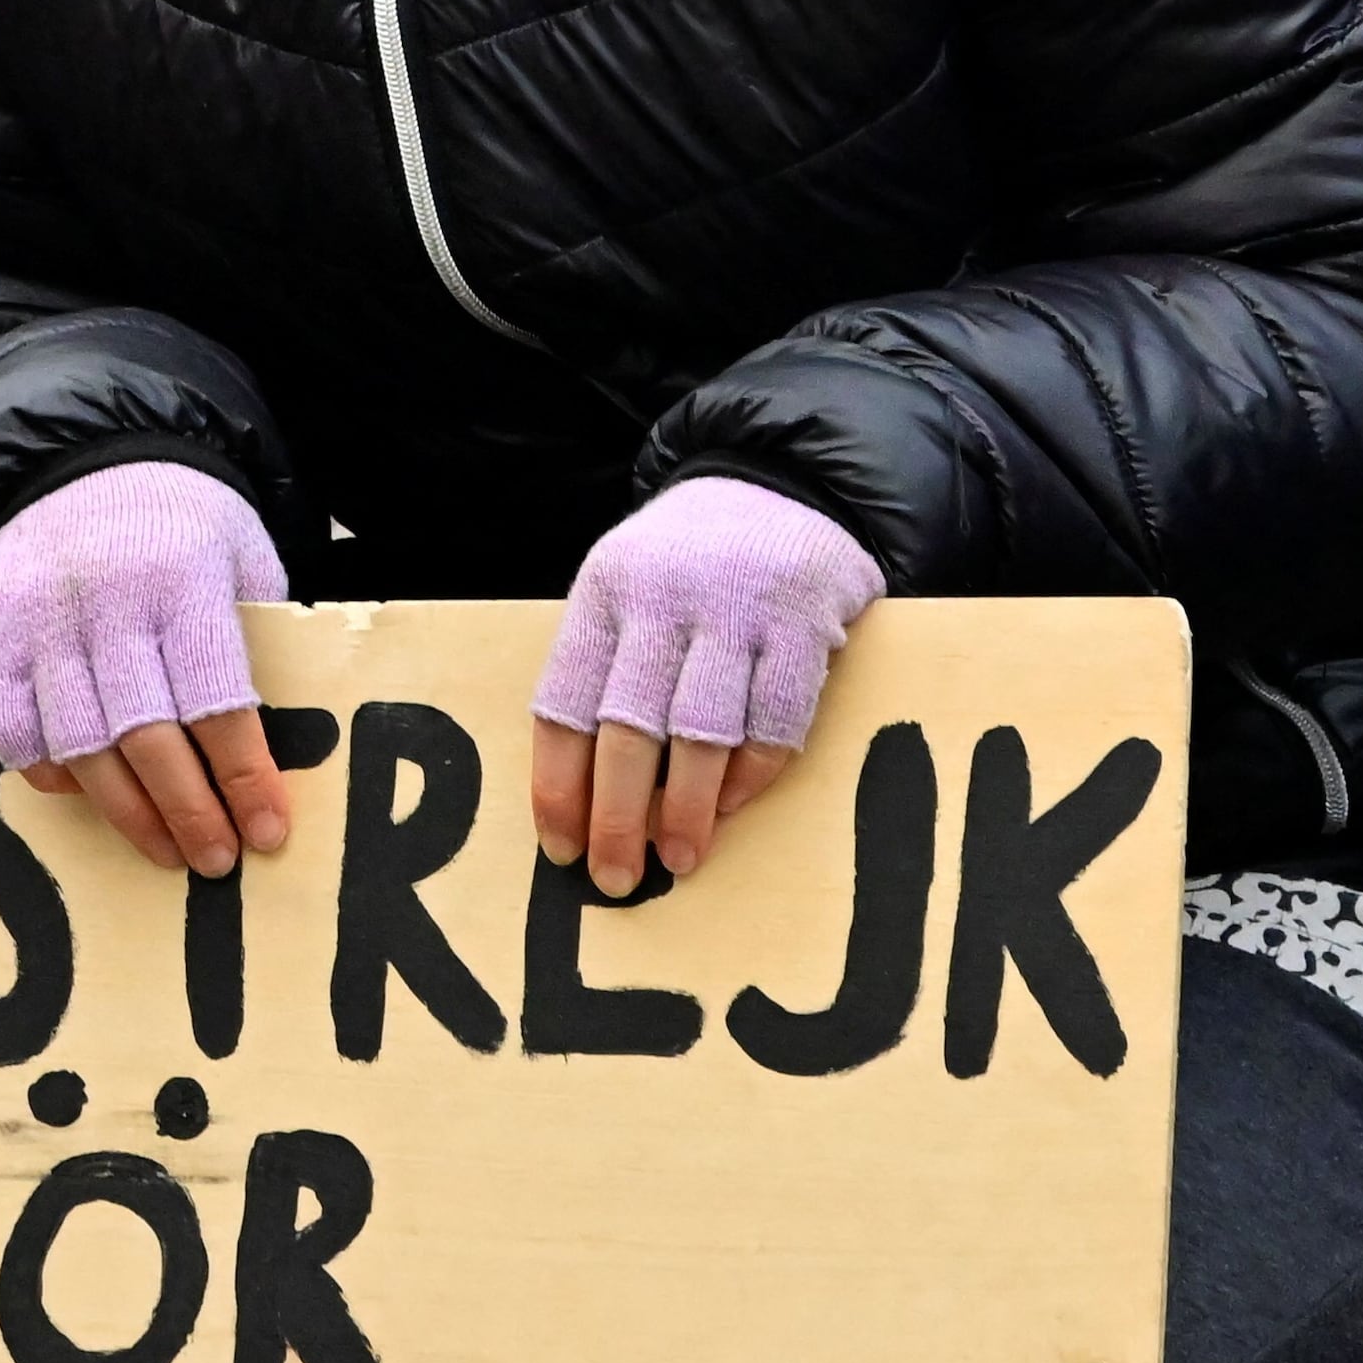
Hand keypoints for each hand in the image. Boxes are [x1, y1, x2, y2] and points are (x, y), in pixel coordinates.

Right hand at [0, 461, 297, 875]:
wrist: (71, 460)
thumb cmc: (176, 520)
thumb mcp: (239, 553)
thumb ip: (256, 635)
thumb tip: (284, 743)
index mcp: (183, 581)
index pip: (217, 699)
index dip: (244, 777)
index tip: (268, 831)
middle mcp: (107, 606)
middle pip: (146, 738)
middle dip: (188, 812)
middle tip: (216, 860)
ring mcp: (42, 624)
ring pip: (78, 746)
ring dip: (126, 813)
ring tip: (165, 849)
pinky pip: (13, 730)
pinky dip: (51, 774)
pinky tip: (90, 793)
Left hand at [528, 475, 883, 894]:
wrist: (778, 485)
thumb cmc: (681, 566)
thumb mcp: (624, 593)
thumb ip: (605, 673)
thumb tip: (583, 797)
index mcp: (603, 594)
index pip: (565, 701)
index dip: (558, 783)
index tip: (560, 847)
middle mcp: (664, 599)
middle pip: (629, 727)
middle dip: (617, 816)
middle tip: (614, 878)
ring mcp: (737, 609)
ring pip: (703, 731)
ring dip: (689, 808)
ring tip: (679, 859)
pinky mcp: (803, 622)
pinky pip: (774, 718)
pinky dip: (752, 773)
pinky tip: (733, 806)